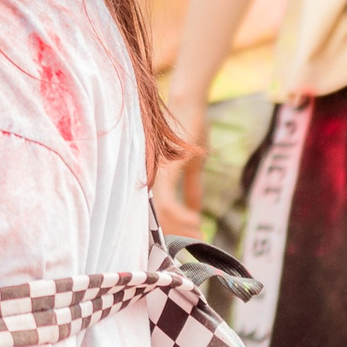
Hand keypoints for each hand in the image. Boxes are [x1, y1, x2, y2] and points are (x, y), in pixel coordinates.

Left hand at [153, 94, 207, 238]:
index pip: (155, 215)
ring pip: (160, 215)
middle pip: (156, 219)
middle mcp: (148, 179)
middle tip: (197, 242)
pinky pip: (166, 202)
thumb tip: (195, 212)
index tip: (189, 241)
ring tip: (198, 235)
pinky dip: (181, 216)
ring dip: (181, 229)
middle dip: (178, 235)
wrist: (190, 105)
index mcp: (153, 180)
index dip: (171, 231)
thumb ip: (191, 189)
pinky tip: (196, 222)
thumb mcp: (193, 166)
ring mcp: (154, 175)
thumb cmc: (190, 131)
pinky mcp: (163, 170)